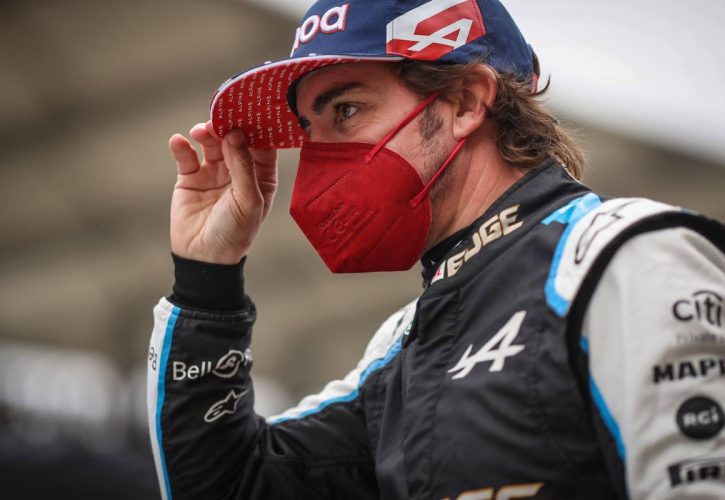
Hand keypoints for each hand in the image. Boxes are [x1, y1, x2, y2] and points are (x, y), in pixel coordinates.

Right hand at [168, 121, 277, 263]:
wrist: (204, 257)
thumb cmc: (234, 233)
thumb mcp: (247, 201)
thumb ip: (244, 167)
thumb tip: (236, 133)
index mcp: (261, 176)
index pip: (263, 144)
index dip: (258, 127)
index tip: (251, 108)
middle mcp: (239, 170)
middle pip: (235, 138)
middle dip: (229, 125)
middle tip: (222, 115)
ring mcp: (214, 172)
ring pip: (212, 143)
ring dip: (207, 133)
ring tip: (202, 132)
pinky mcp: (190, 177)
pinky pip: (186, 156)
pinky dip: (182, 146)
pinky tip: (179, 142)